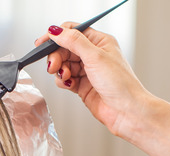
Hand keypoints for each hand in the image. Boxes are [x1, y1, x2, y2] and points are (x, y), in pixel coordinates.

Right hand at [37, 23, 151, 140]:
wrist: (126, 111)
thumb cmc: (121, 84)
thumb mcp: (95, 57)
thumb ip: (74, 42)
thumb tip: (57, 31)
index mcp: (100, 42)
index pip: (73, 32)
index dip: (57, 36)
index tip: (43, 43)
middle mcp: (93, 55)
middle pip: (65, 49)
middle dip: (57, 56)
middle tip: (53, 65)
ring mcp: (87, 71)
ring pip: (63, 64)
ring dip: (60, 70)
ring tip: (65, 76)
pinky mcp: (82, 86)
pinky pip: (65, 79)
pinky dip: (63, 81)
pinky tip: (69, 84)